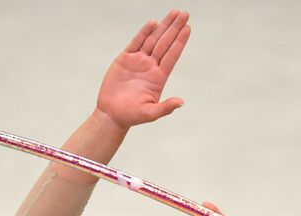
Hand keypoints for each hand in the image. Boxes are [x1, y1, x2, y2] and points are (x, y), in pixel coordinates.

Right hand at [96, 10, 191, 128]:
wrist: (112, 114)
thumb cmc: (132, 116)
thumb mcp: (150, 113)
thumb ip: (165, 107)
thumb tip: (181, 102)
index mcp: (159, 77)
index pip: (172, 55)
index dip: (180, 42)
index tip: (188, 28)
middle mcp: (150, 66)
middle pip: (165, 43)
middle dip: (174, 28)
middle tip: (184, 13)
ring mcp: (138, 61)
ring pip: (153, 39)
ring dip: (163, 26)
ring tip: (174, 13)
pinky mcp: (125, 59)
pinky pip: (136, 42)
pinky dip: (144, 32)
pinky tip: (153, 23)